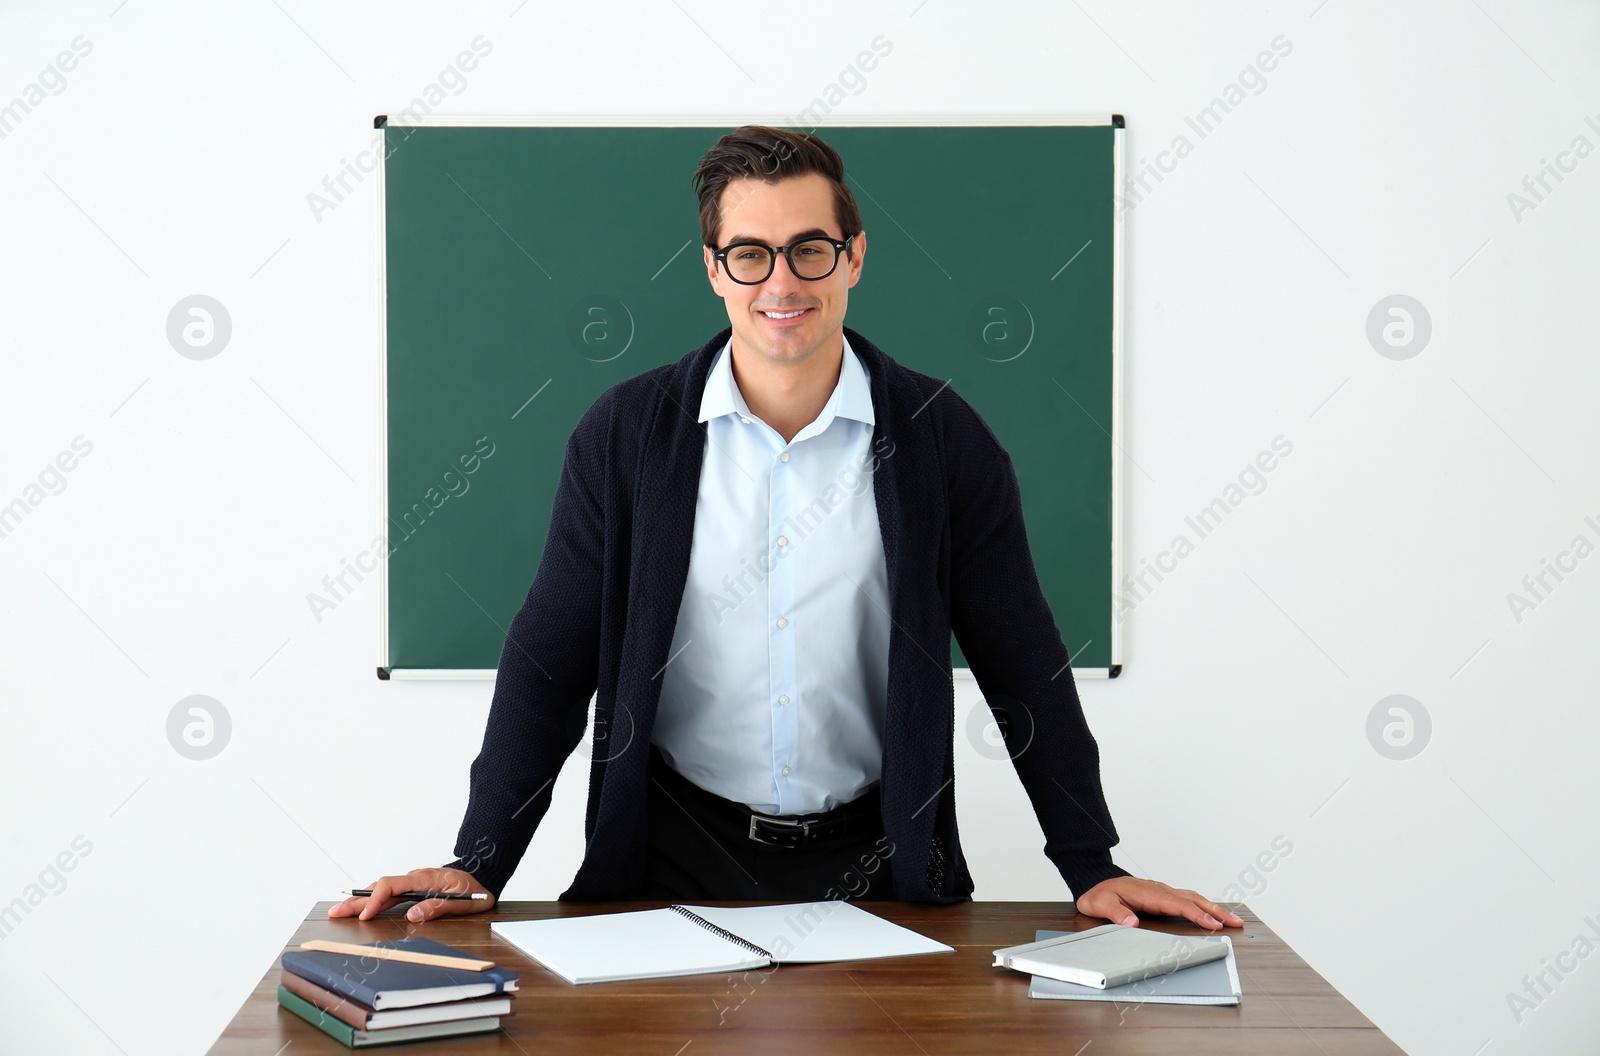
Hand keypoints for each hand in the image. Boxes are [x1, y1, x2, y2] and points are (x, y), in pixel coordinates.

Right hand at [328, 868, 495, 923]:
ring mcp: (413, 882)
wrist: (485, 874)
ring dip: (361, 900)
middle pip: (380, 886)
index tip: (363, 916)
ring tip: (341, 910)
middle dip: (357, 901)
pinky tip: (362, 905)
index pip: (391, 886)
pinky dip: (372, 898)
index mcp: (424, 878)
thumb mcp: (463, 902)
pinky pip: (389, 892)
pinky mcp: (414, 888)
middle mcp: (414, 878)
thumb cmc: (475, 889)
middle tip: (336, 912)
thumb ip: (437, 907)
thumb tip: (412, 916)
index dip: (375, 900)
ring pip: (382, 889)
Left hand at [1075, 876, 1243, 930]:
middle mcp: (1159, 890)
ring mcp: (1162, 892)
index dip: (1196, 914)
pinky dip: (1203, 905)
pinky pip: (1187, 899)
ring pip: (1193, 898)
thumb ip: (1115, 912)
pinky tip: (1213, 913)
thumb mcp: (1099, 904)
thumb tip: (1131, 923)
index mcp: (1147, 892)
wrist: (1096, 882)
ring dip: (1213, 907)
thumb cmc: (1098, 894)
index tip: (1213, 923)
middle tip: (1235, 922)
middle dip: (1215, 911)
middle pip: (1192, 899)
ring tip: (1233, 919)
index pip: (1177, 904)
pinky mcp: (1163, 896)